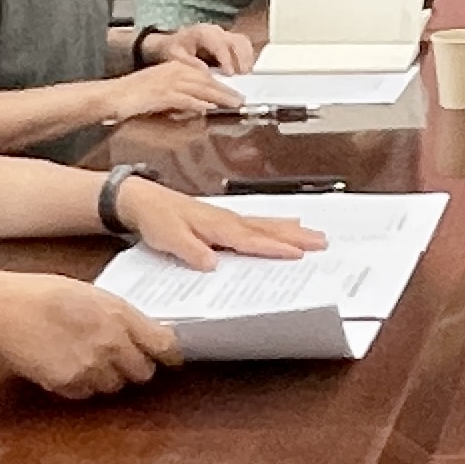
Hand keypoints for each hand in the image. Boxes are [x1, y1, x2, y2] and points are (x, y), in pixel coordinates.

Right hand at [0, 275, 183, 396]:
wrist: (6, 312)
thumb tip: (143, 333)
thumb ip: (121, 315)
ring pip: (115, 386)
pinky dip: (83, 386)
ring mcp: (91, 367)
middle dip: (136, 368)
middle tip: (122, 359)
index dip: (170, 355)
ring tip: (88, 359)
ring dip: (108, 378)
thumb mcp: (93, 294)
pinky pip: (87, 394)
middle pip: (142, 373)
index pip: (163, 344)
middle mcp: (112, 344)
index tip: (171, 360)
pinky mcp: (69, 384)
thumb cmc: (46, 294)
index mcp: (120, 315)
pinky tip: (68, 366)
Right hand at [106, 56, 243, 123]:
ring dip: (218, 96)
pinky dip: (197, 103)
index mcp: (173, 67)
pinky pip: (183, 98)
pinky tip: (208, 108)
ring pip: (199, 88)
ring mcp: (166, 82)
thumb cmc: (132, 96)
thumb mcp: (160, 91)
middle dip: (225, 90)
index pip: (203, 74)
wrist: (110, 96)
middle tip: (240, 99)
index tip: (234, 92)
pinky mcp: (160, 94)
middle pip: (206, 80)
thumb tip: (200, 105)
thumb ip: (180, 95)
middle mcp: (172, 71)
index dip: (220, 84)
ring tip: (232, 103)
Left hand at [131, 178, 320, 262]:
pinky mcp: (225, 219)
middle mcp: (227, 220)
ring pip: (265, 224)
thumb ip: (191, 250)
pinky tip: (284, 226)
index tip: (297, 254)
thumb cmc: (156, 219)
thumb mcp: (168, 238)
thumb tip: (212, 263)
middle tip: (322, 242)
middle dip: (295, 236)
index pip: (250, 240)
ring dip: (290, 230)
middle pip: (267, 229)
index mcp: (216, 226)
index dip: (274, 248)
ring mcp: (228, 218)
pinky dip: (275, 224)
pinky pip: (257, 222)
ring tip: (313, 234)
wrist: (143, 200)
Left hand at [150, 22, 253, 76]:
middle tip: (242, 75)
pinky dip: (247, 55)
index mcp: (202, 33)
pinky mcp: (227, 38)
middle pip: (235, 41)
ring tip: (246, 73)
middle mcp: (215, 30)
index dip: (226, 59)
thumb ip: (189, 63)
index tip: (230, 74)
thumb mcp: (175, 57)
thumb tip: (206, 71)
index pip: (219, 45)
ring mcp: (223, 33)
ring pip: (242, 41)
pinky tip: (245, 68)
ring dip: (247, 57)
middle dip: (241, 58)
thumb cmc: (173, 49)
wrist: (172, 42)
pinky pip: (242, 43)